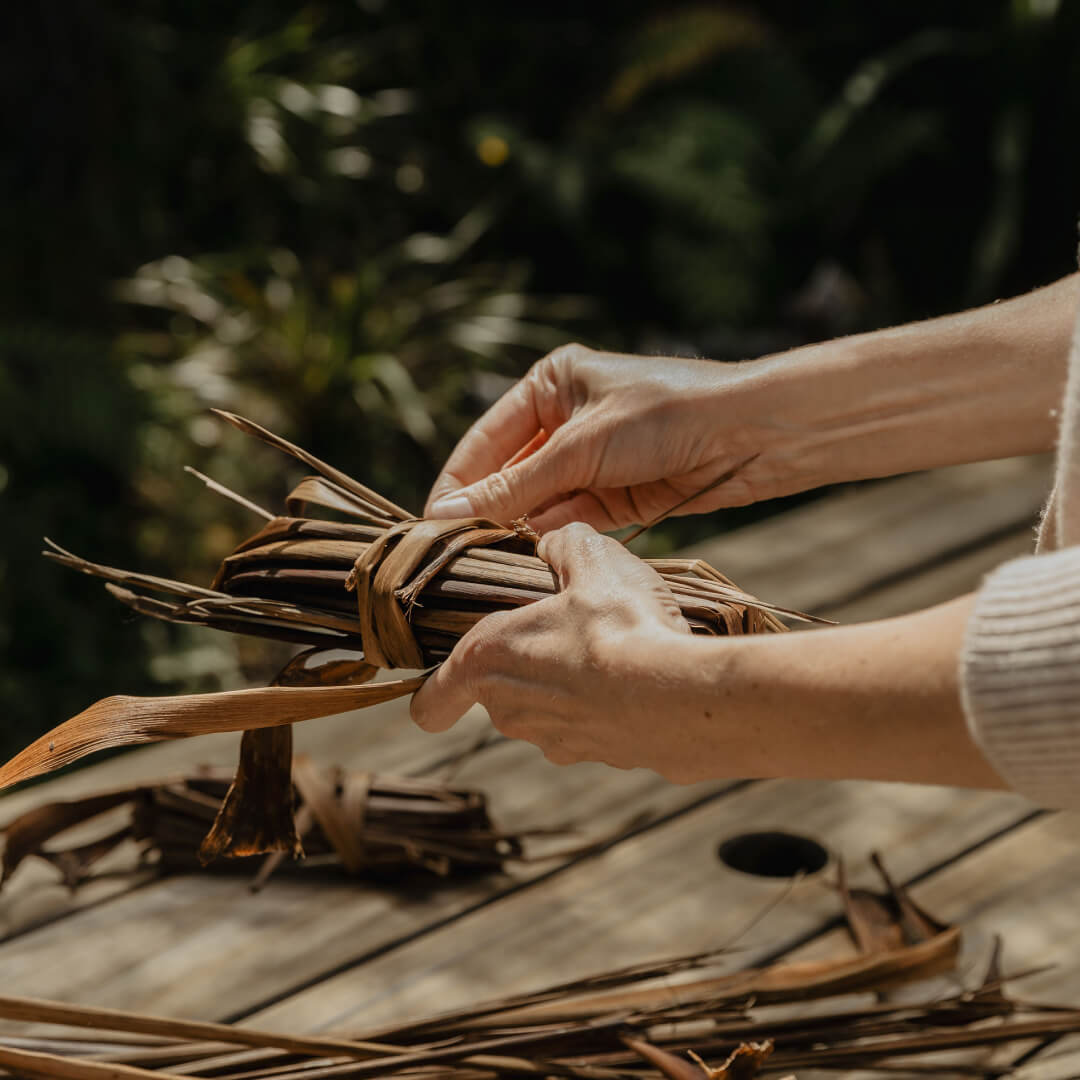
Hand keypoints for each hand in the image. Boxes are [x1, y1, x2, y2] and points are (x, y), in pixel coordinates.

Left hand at [410, 522, 698, 779]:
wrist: (683, 694)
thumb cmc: (621, 622)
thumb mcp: (591, 558)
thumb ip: (562, 545)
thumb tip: (555, 544)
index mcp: (486, 661)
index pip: (429, 704)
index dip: (434, 693)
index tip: (449, 680)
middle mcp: (511, 713)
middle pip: (498, 695)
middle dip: (526, 665)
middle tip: (564, 629)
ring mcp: (556, 743)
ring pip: (548, 712)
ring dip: (569, 686)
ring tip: (612, 650)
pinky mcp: (602, 760)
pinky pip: (595, 728)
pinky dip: (609, 707)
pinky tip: (641, 677)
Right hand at [424, 343, 782, 531]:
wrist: (753, 435)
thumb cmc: (666, 415)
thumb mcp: (582, 448)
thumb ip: (516, 486)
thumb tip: (446, 514)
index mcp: (550, 385)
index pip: (486, 442)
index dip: (458, 484)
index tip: (431, 527)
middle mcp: (565, 422)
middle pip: (508, 475)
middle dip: (486, 512)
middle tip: (452, 556)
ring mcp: (592, 462)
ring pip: (538, 503)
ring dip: (518, 529)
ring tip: (486, 562)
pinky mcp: (617, 497)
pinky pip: (570, 520)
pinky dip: (552, 537)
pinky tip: (529, 557)